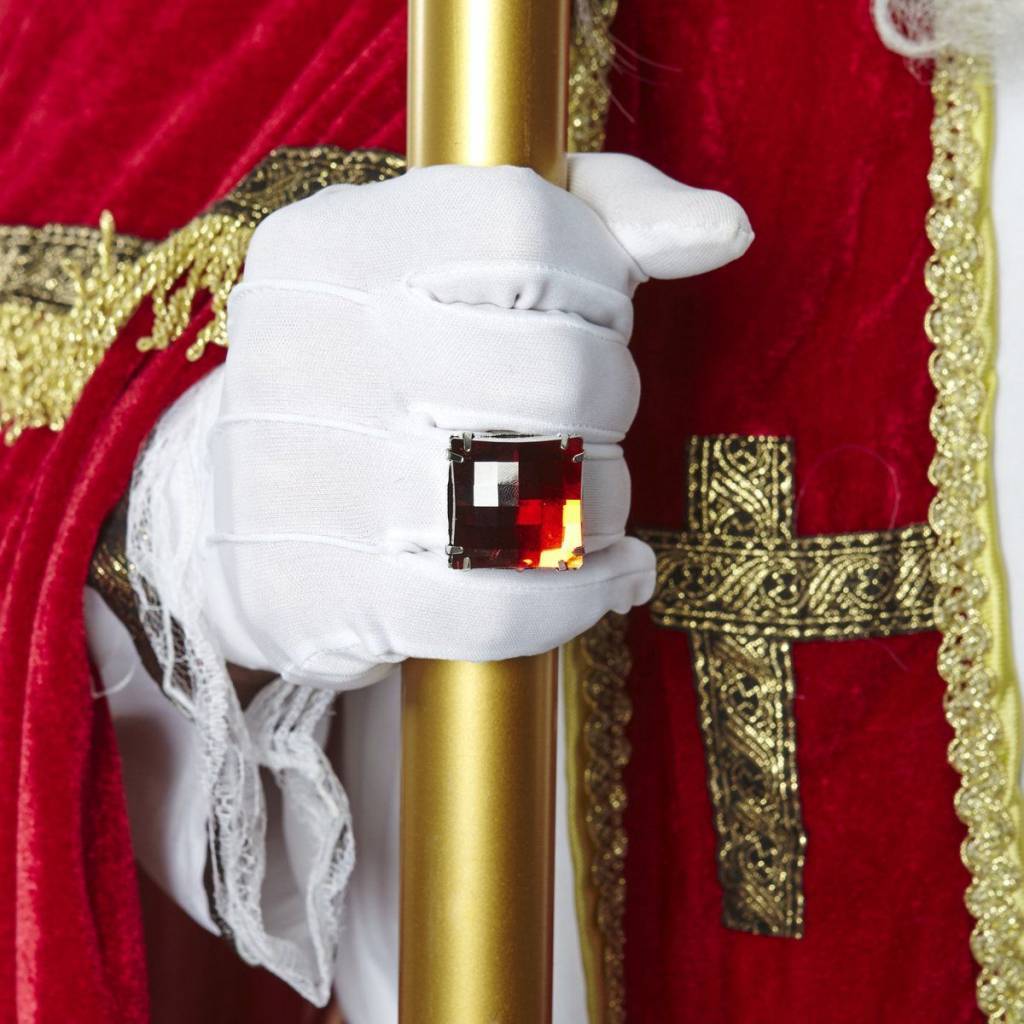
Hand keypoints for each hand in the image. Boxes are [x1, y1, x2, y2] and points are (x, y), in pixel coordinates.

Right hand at [195, 153, 750, 688]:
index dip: (595, 284)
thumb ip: (597, 219)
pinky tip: (608, 578)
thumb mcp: (453, 262)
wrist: (237, 510)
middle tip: (587, 423)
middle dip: (609, 403)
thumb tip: (722, 228)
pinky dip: (581, 597)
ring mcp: (307, 480)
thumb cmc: (378, 370)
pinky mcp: (329, 596)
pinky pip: (503, 606)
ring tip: (589, 503)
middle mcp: (306, 348)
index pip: (526, 228)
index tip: (585, 320)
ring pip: (542, 494)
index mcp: (335, 244)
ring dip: (603, 504)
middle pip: (556, 371)